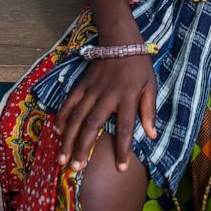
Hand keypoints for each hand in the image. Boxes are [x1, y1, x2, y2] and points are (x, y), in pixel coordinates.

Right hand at [55, 55, 157, 173]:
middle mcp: (107, 95)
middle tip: (75, 169)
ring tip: (62, 159)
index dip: (123, 149)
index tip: (120, 168)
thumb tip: (152, 135)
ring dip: (68, 139)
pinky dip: (62, 117)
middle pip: (93, 125)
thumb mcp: (150, 85)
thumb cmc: (138, 66)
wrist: (120, 40)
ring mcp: (91, 89)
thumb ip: (149, 110)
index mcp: (127, 97)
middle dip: (83, 148)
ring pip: (77, 117)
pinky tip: (58, 132)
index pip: (125, 127)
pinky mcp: (81, 84)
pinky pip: (69, 103)